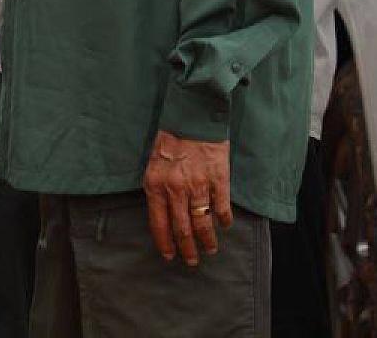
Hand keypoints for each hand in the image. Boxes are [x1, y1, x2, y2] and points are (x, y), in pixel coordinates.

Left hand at [142, 130, 232, 264]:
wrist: (192, 116)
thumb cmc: (170, 140)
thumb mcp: (153, 164)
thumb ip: (157, 189)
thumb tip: (163, 215)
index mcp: (156, 185)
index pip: (159, 223)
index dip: (165, 243)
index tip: (169, 256)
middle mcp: (176, 189)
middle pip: (182, 229)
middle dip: (187, 249)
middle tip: (192, 260)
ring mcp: (198, 185)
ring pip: (203, 223)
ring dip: (207, 240)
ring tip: (210, 249)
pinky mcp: (218, 180)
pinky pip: (221, 208)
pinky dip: (223, 220)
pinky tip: (224, 225)